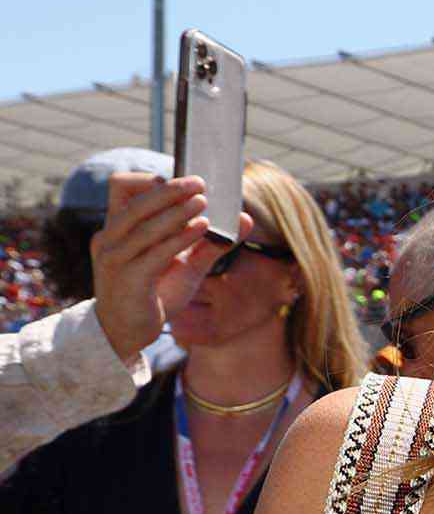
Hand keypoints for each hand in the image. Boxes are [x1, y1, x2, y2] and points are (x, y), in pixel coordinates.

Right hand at [89, 173, 211, 362]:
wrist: (124, 333)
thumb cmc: (151, 295)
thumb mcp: (184, 265)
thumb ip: (211, 243)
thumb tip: (244, 219)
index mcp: (116, 228)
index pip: (120, 187)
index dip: (148, 180)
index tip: (178, 181)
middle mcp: (109, 239)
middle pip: (134, 201)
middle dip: (169, 191)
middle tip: (199, 183)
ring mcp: (115, 259)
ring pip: (144, 226)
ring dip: (176, 211)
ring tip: (204, 202)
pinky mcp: (128, 280)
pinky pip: (154, 253)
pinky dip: (179, 238)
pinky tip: (201, 228)